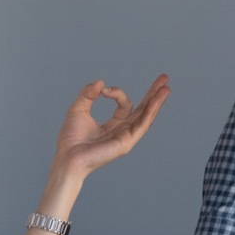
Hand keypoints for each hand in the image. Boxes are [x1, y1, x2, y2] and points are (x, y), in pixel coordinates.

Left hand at [53, 75, 168, 179]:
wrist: (68, 157)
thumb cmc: (71, 138)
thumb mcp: (78, 109)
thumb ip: (88, 94)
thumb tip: (101, 82)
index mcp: (113, 125)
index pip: (124, 105)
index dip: (117, 93)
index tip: (103, 91)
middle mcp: (123, 131)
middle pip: (143, 110)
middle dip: (153, 94)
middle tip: (164, 78)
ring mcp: (126, 138)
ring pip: (146, 117)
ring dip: (157, 102)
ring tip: (166, 87)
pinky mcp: (126, 143)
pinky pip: (142, 125)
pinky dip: (150, 112)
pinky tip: (156, 101)